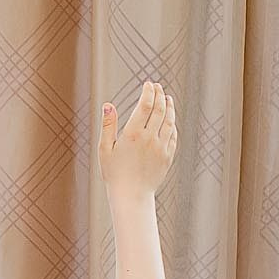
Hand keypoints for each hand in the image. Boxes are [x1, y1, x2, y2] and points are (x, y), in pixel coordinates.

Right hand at [101, 81, 176, 198]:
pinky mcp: (168, 156)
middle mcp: (150, 138)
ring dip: (169, 107)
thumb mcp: (105, 149)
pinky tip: (169, 119)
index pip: (145, 105)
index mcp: (132, 134)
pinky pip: (173, 135)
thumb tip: (108, 105)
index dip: (148, 92)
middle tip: (157, 87)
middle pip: (159, 109)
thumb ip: (108, 125)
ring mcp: (161, 147)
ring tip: (167, 98)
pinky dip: (172, 123)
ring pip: (169, 121)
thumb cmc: (114, 172)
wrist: (131, 195)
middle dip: (159, 95)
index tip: (148, 84)